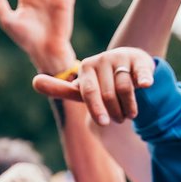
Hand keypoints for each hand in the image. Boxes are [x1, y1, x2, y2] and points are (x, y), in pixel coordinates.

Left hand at [31, 47, 154, 125]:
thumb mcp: (82, 90)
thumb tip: (34, 82)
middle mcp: (102, 59)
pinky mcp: (140, 59)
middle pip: (109, 94)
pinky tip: (146, 85)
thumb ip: (60, 88)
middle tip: (119, 119)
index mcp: (86, 67)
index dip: (97, 109)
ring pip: (126, 88)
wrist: (130, 71)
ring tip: (131, 113)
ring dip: (130, 108)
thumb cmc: (103, 84)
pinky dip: (144, 80)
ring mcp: (122, 57)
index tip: (104, 123)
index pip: (89, 92)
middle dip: (115, 112)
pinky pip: (142, 73)